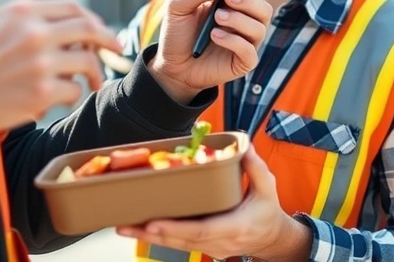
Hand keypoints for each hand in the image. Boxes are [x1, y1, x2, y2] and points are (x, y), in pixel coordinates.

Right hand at [0, 0, 121, 134]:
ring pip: (86, 63)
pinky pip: (72, 92)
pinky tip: (59, 101)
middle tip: (117, 50)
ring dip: (93, 74)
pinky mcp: (41, 93)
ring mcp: (40, 63)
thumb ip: (25, 18)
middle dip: (109, 40)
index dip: (91, 19)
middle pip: (89, 30)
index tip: (100, 31)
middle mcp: (35, 32)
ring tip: (92, 83)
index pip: (72, 8)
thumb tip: (58, 22)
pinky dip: (70, 97)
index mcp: (23, 11)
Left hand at [116, 144, 311, 261]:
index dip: (175, 227)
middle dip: (149, 234)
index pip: (201, 230)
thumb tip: (244, 145)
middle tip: (124, 224)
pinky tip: (137, 228)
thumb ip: (255, 168)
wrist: (271, 239)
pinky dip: (156, 237)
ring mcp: (209, 249)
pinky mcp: (203, 248)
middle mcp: (218, 242)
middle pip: (180, 241)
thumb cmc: (267, 211)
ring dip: (146, 237)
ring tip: (122, 226)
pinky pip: (177, 244)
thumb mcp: (267, 188)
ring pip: (174, 245)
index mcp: (234, 227)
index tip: (153, 223)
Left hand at [150, 0, 271, 103]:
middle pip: (264, 6)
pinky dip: (233, 40)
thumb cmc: (178, 30)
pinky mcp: (243, 62)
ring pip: (260, 27)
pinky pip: (249, 50)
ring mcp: (246, 42)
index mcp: (234, 3)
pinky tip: (215, 36)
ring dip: (239, 19)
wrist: (170, 63)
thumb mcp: (180, 2)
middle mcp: (245, 20)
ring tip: (217, 17)